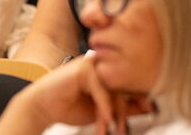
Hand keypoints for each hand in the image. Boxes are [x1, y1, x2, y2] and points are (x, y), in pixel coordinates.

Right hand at [0, 56, 152, 134]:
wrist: (41, 108)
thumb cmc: (68, 107)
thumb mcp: (101, 111)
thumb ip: (123, 107)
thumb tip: (148, 108)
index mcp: (107, 71)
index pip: (128, 83)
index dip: (138, 99)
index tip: (149, 111)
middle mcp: (102, 63)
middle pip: (123, 86)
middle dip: (123, 112)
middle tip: (122, 130)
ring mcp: (94, 63)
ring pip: (113, 88)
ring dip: (113, 113)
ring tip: (111, 129)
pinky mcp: (85, 67)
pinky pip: (101, 90)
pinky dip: (104, 107)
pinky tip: (104, 119)